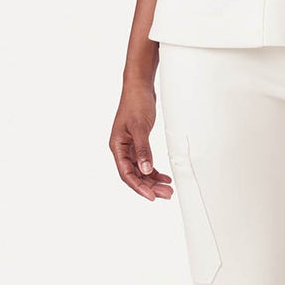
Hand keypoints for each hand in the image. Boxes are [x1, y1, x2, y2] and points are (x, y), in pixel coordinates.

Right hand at [111, 82, 172, 200]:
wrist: (139, 87)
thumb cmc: (135, 103)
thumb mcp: (140, 127)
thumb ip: (143, 150)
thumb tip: (146, 170)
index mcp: (117, 146)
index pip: (126, 173)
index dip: (139, 186)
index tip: (151, 196)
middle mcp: (122, 149)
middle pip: (134, 175)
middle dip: (149, 186)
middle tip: (165, 194)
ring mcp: (130, 147)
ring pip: (141, 170)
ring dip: (153, 180)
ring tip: (167, 189)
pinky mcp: (139, 143)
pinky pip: (145, 162)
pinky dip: (154, 171)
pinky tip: (164, 177)